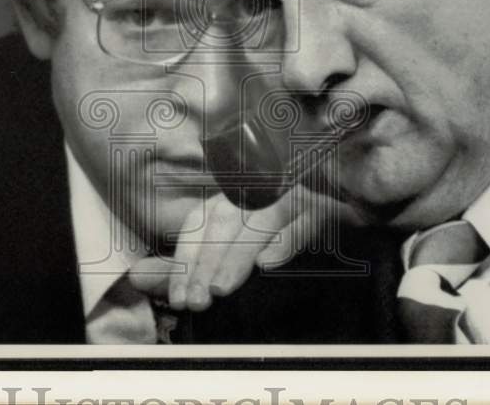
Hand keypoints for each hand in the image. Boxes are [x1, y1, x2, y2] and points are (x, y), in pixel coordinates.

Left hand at [129, 186, 362, 311]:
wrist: (352, 200)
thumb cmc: (286, 230)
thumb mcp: (234, 247)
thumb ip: (188, 263)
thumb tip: (137, 276)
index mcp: (235, 196)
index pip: (202, 222)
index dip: (187, 258)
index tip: (178, 297)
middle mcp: (260, 188)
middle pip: (227, 220)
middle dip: (207, 263)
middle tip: (195, 302)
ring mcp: (294, 190)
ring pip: (260, 220)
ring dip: (238, 255)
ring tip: (219, 290)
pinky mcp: (328, 199)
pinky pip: (305, 217)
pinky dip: (286, 240)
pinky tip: (269, 264)